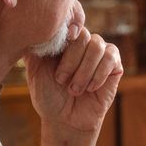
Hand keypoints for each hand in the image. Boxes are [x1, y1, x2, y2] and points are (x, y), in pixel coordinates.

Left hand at [26, 1, 122, 133]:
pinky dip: (99, 74)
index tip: (56, 53)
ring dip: (84, 70)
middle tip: (62, 81)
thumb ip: (34, 49)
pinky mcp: (115, 66)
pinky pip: (111, 58)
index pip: (69, 24)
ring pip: (97, 46)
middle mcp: (83, 45)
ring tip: (75, 89)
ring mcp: (100, 54)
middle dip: (71, 61)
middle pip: (83, 35)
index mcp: (65, 43)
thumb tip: (30, 27)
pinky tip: (91, 88)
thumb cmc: (48, 97)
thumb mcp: (35, 71)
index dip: (65, 34)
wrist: (65, 120)